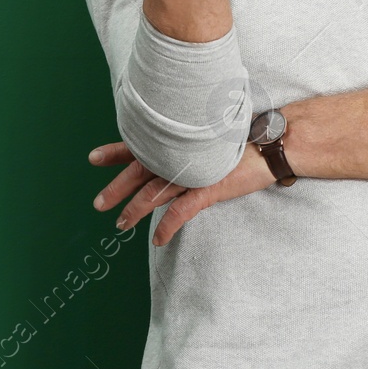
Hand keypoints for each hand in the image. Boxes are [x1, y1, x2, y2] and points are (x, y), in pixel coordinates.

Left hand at [88, 141, 279, 245]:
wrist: (274, 141)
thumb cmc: (248, 132)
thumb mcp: (213, 129)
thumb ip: (194, 136)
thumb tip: (182, 139)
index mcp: (179, 138)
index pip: (140, 144)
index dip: (116, 151)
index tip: (94, 158)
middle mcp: (180, 152)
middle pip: (139, 171)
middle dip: (117, 188)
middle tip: (98, 203)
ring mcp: (192, 170)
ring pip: (153, 193)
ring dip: (135, 210)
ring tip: (121, 225)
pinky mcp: (207, 187)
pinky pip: (180, 211)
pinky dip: (166, 226)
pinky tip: (158, 239)